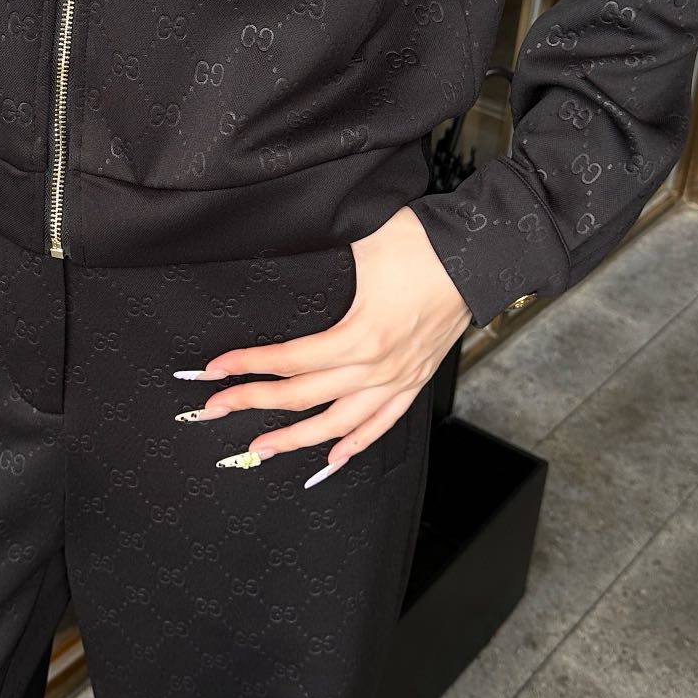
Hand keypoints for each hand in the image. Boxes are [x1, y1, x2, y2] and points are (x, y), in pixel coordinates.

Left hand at [173, 206, 472, 486]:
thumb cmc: (424, 243)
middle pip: (304, 396)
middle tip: (216, 409)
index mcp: (361, 335)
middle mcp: (378, 367)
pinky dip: (355, 445)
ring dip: (297, 439)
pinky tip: (332, 459)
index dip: (248, 365)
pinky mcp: (415, 380)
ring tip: (262, 449)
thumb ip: (322, 249)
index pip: (291, 360)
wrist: (481, 256)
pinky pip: (383, 424)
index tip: (215, 369)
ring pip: (340, 424)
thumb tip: (284, 244)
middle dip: (254, 403)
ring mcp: (399, 379)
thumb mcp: (363, 238)